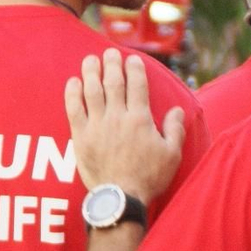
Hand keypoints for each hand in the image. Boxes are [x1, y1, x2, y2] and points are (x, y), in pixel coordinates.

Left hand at [65, 49, 186, 202]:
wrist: (120, 197)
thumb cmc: (149, 178)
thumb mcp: (172, 155)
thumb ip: (175, 129)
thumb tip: (177, 110)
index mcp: (140, 119)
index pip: (137, 85)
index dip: (134, 68)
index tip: (132, 58)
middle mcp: (118, 117)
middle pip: (113, 82)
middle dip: (112, 63)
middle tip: (109, 52)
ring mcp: (97, 125)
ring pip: (92, 90)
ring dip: (91, 72)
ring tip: (90, 59)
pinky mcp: (81, 136)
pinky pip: (74, 109)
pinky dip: (72, 93)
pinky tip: (73, 81)